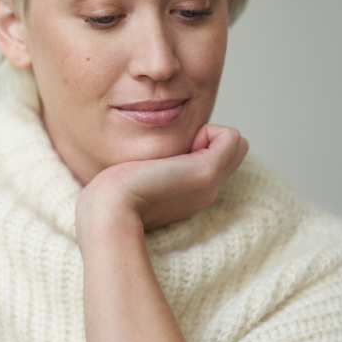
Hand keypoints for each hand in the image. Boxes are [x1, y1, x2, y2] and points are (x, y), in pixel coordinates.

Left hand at [77, 124, 247, 234]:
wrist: (108, 211)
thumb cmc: (108, 198)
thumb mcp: (133, 181)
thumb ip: (149, 169)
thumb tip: (155, 153)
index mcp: (191, 195)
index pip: (216, 159)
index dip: (197, 144)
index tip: (165, 156)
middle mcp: (206, 192)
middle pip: (232, 149)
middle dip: (208, 136)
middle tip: (174, 148)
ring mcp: (210, 185)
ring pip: (234, 141)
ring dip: (207, 132)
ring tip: (176, 150)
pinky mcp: (207, 173)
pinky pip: (231, 136)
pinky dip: (210, 129)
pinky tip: (181, 145)